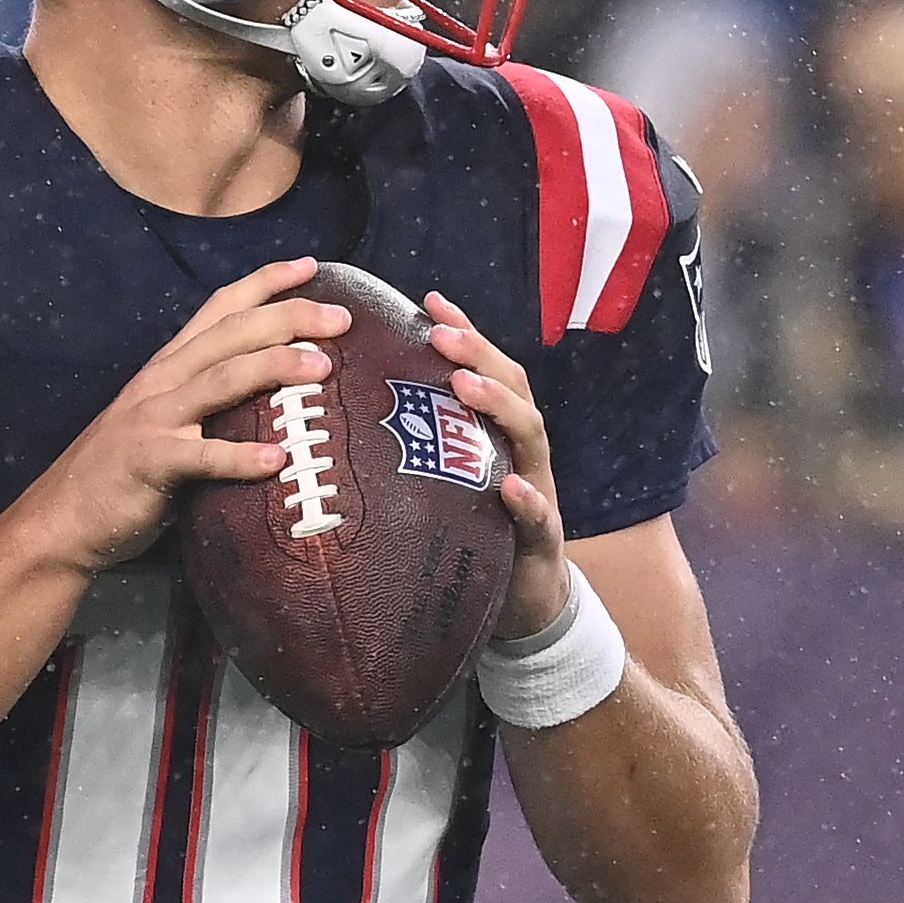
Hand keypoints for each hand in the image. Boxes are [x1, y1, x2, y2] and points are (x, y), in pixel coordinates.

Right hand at [11, 258, 351, 574]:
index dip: (265, 283)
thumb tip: (277, 401)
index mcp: (169, 366)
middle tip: (343, 319)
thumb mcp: (166, 421)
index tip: (312, 266)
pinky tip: (278, 460)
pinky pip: (199, 456)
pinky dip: (239, 458)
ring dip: (273, 367)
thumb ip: (210, 404)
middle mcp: (162, 380)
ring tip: (321, 369)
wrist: (62, 519)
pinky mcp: (147, 461)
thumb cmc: (124, 473)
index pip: (221, 308)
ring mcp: (153, 418)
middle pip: (232, 334)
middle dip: (289, 318)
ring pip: (221, 379)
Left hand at [425, 291, 567, 638]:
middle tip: (440, 334)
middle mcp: (522, 452)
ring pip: (529, 436)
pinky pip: (537, 516)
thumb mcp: (450, 480)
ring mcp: (537, 490)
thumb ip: (426, 446)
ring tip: (466, 386)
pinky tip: (509, 486)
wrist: (524, 600)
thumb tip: (363, 409)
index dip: (465, 334)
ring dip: (499, 406)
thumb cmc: (477, 529)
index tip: (431, 302)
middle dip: (478, 355)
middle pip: (512, 388)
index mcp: (498, 434)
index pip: (486, 370)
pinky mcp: (540, 539)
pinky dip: (525, 498)